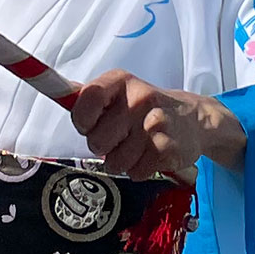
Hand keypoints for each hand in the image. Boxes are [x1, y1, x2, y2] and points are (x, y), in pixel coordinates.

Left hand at [71, 70, 244, 176]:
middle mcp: (139, 97)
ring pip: (114, 162)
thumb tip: (60, 92)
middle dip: (104, 146)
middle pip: (96, 141)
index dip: (83, 120)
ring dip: (122, 161)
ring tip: (137, 147)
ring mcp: (155, 123)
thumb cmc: (147, 108)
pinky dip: (139, 170)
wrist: (194, 119)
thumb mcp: (121, 93)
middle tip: (121, 137)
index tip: (89, 125)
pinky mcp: (168, 147)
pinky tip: (151, 155)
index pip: (87, 99)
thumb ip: (91, 97)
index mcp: (121, 81)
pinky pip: (135, 172)